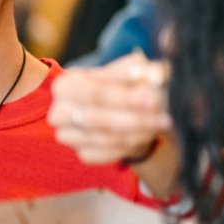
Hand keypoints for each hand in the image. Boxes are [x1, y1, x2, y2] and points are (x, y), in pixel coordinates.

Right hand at [49, 53, 170, 164]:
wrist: (116, 111)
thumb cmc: (121, 86)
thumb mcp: (129, 72)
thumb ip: (141, 70)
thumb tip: (150, 72)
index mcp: (65, 85)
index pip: (95, 94)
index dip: (125, 98)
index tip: (153, 99)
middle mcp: (59, 113)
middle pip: (96, 119)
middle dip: (133, 119)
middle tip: (163, 118)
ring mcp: (68, 136)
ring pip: (104, 138)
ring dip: (136, 133)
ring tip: (159, 125)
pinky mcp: (82, 154)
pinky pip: (108, 153)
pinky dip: (130, 146)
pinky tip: (146, 135)